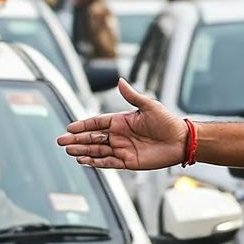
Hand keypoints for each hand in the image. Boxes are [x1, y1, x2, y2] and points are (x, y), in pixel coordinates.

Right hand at [57, 78, 187, 169]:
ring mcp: (123, 149)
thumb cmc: (167, 122)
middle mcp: (119, 135)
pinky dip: (95, 162)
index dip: (83, 125)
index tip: (69, 127)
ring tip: (69, 151)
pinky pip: (108, 162)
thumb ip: (132, 96)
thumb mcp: (149, 106)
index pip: (96, 123)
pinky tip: (84, 161)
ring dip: (83, 151)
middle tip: (61, 141)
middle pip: (92, 138)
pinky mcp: (128, 161)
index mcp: (121, 121)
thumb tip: (120, 80)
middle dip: (77, 140)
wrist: (182, 140)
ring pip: (97, 150)